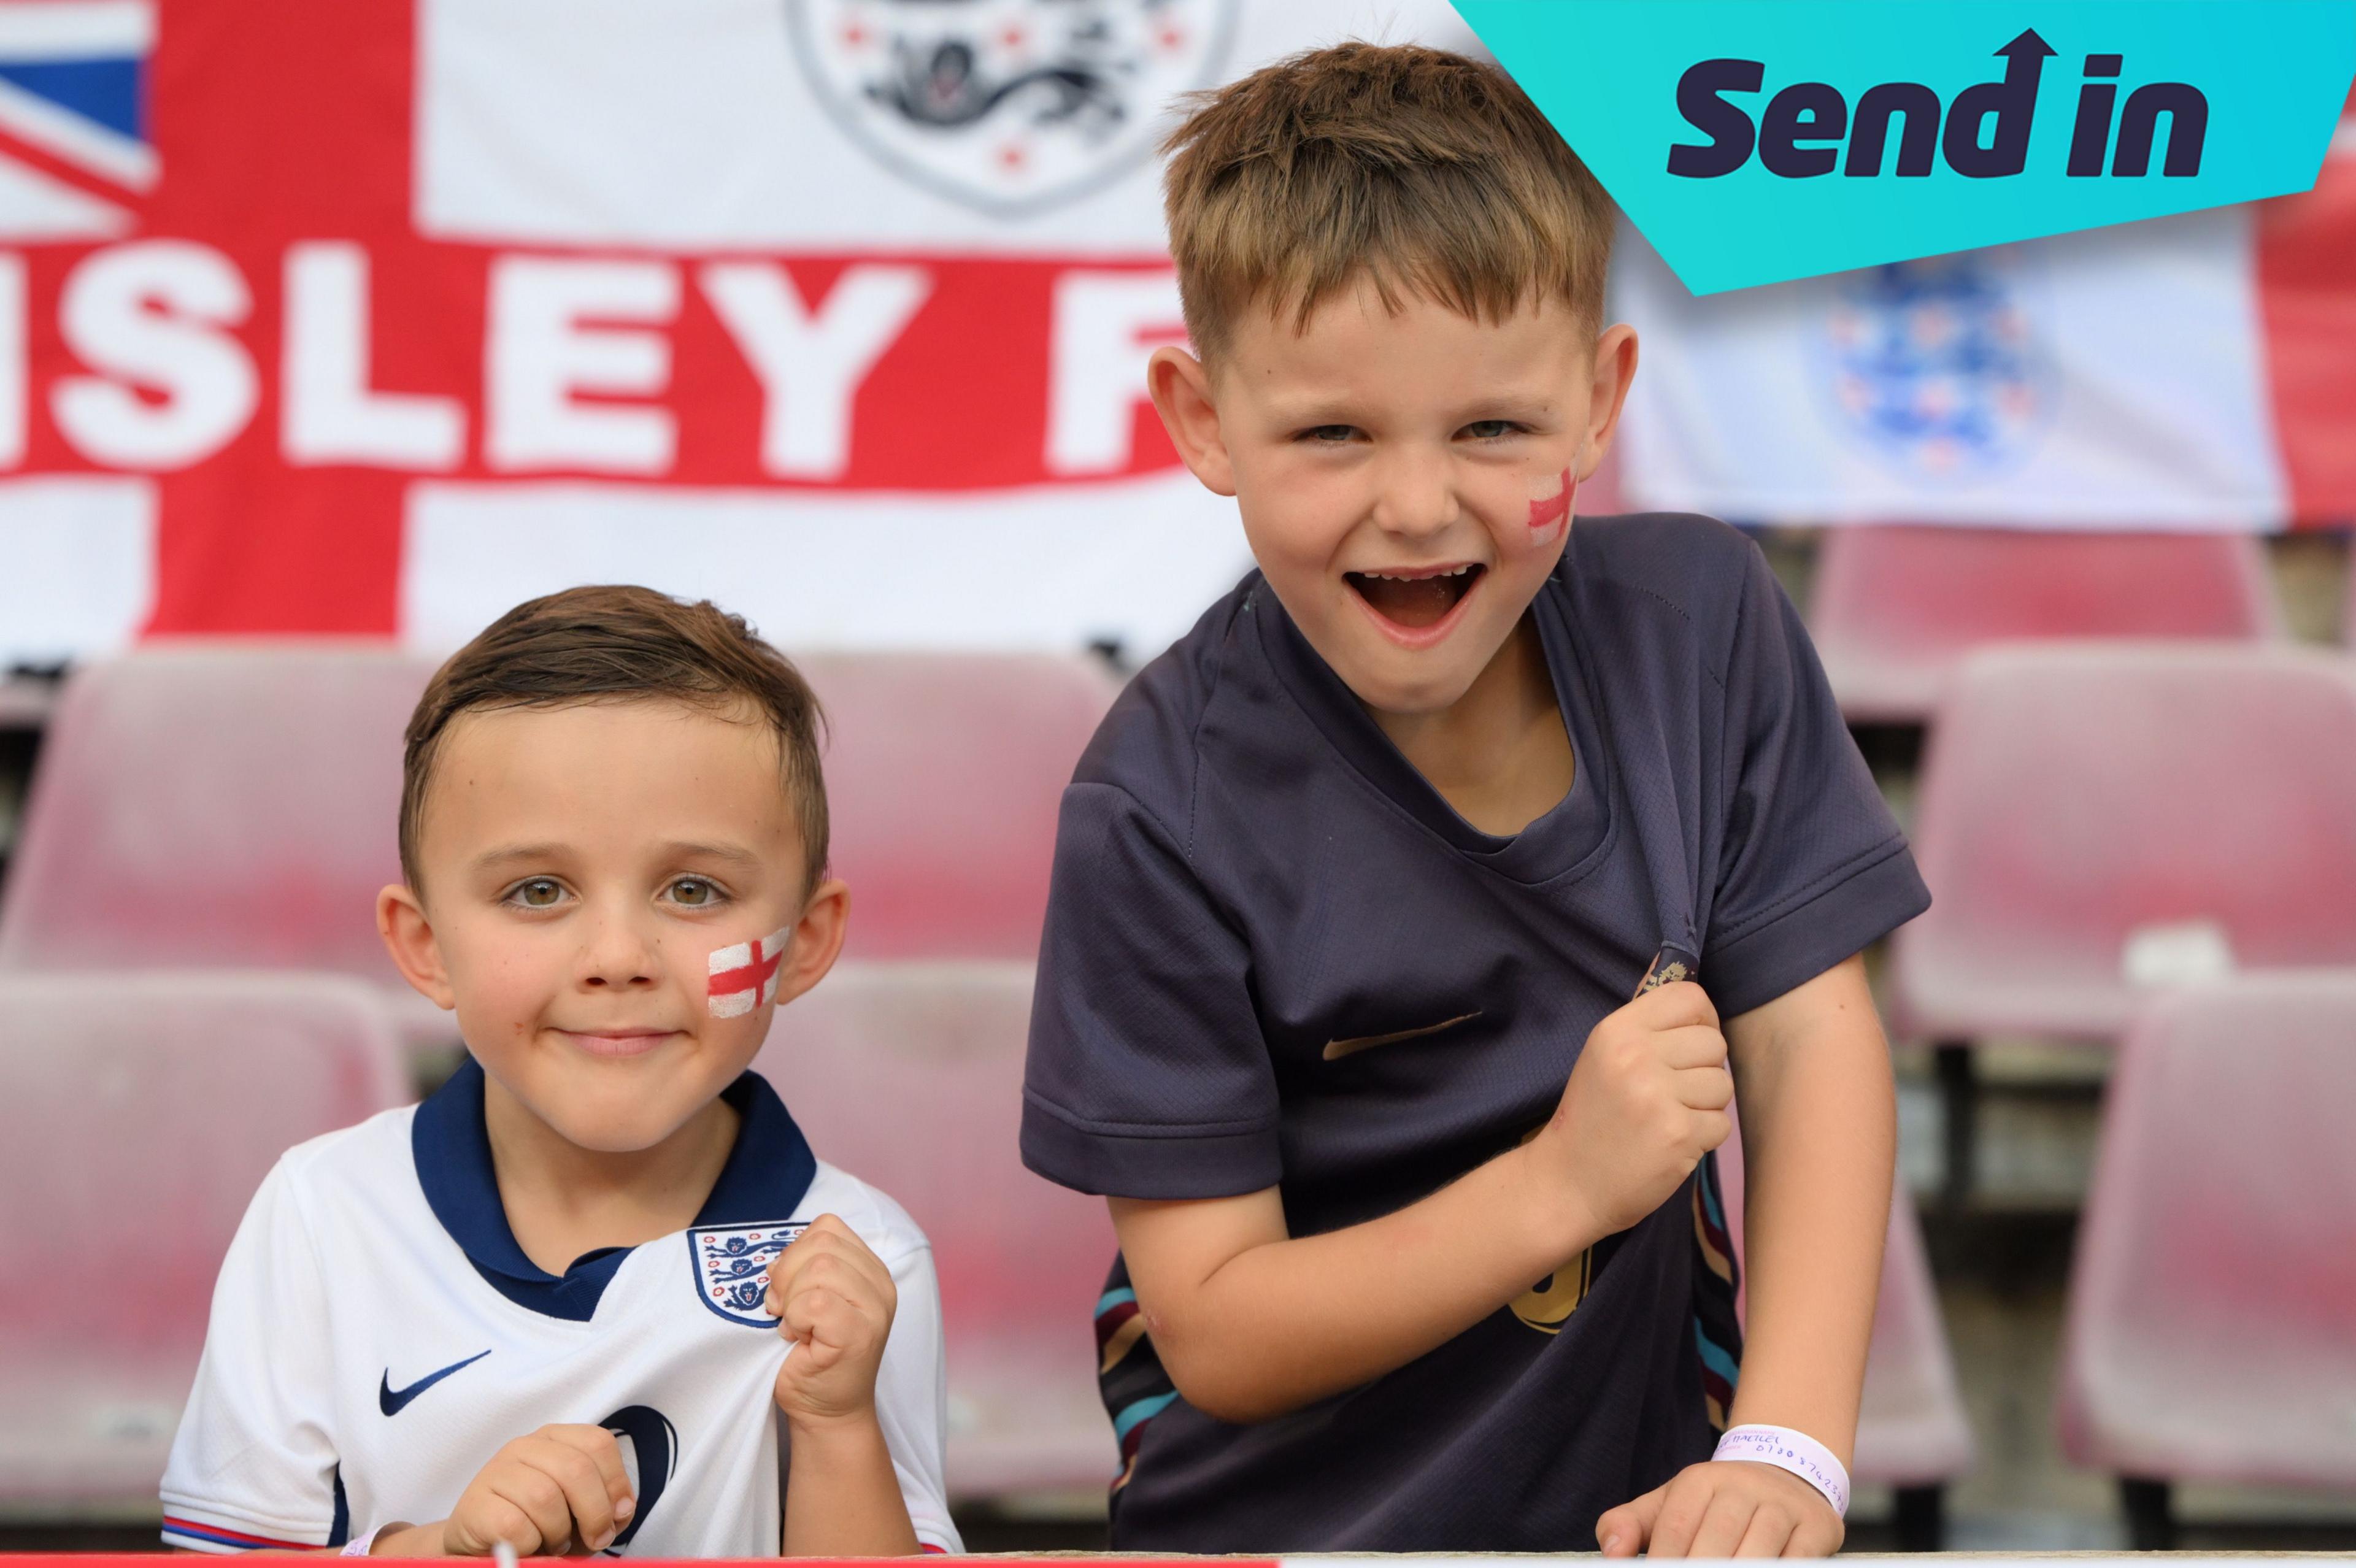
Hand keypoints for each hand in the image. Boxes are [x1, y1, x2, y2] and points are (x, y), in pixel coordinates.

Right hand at [439, 1423, 633, 1555]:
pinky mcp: (475, 1503)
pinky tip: (528, 1547)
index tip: (617, 1516)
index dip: (615, 1483)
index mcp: (556, 1438)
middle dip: (595, 1512)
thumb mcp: (581, 1512)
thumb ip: (608, 1505)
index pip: (598, 1443)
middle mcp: (525, 1445)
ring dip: (559, 1531)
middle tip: (595, 1539)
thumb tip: (622, 1510)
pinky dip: (531, 1544)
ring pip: (545, 1496)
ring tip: (555, 1542)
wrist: (483, 1544)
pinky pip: (515, 1525)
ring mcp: (496, 1470)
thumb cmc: (540, 1525)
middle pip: (576, 1468)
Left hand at [764, 1213, 897, 1428]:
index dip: (795, 1253)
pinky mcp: (859, 1334)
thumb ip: (801, 1270)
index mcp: (870, 1269)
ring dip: (791, 1299)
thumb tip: (773, 1263)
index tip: (788, 1288)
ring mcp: (874, 1309)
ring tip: (794, 1325)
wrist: (827, 1410)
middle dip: (788, 1274)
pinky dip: (794, 1320)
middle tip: (784, 1309)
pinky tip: (798, 1339)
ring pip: (819, 1267)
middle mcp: (880, 1284)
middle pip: (821, 1244)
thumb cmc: (813, 1355)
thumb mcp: (809, 1297)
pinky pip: (813, 1303)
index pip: (827, 1228)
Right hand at [1532, 980, 1731, 1240]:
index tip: (1687, 1045)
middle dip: (1703, 1070)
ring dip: (1705, 1106)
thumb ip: (1643, 1018)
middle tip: (1672, 1093)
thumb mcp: (1603, 1055)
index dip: (1701, 1020)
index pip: (1690, 998)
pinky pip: (1722, 1124)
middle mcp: (1637, 1056)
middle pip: (1714, 1044)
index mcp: (1617, 1030)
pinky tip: (1672, 1144)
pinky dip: (1703, 1138)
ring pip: (1723, 1085)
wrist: (1567, 1184)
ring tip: (1669, 1118)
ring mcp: (1658, 1097)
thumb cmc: (1590, 1116)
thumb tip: (1673, 964)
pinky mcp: (1679, 1136)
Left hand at [1599, 1458, 1843, 1557]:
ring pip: (1756, 1555)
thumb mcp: (1668, 1503)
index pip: (1675, 1527)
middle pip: (1715, 1543)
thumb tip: (1612, 1553)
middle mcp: (1742, 1486)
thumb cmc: (1715, 1505)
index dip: (1664, 1565)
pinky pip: (1796, 1562)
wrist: (1785, 1476)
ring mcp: (1783, 1506)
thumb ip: (1629, 1526)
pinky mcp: (1817, 1527)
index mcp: (1699, 1480)